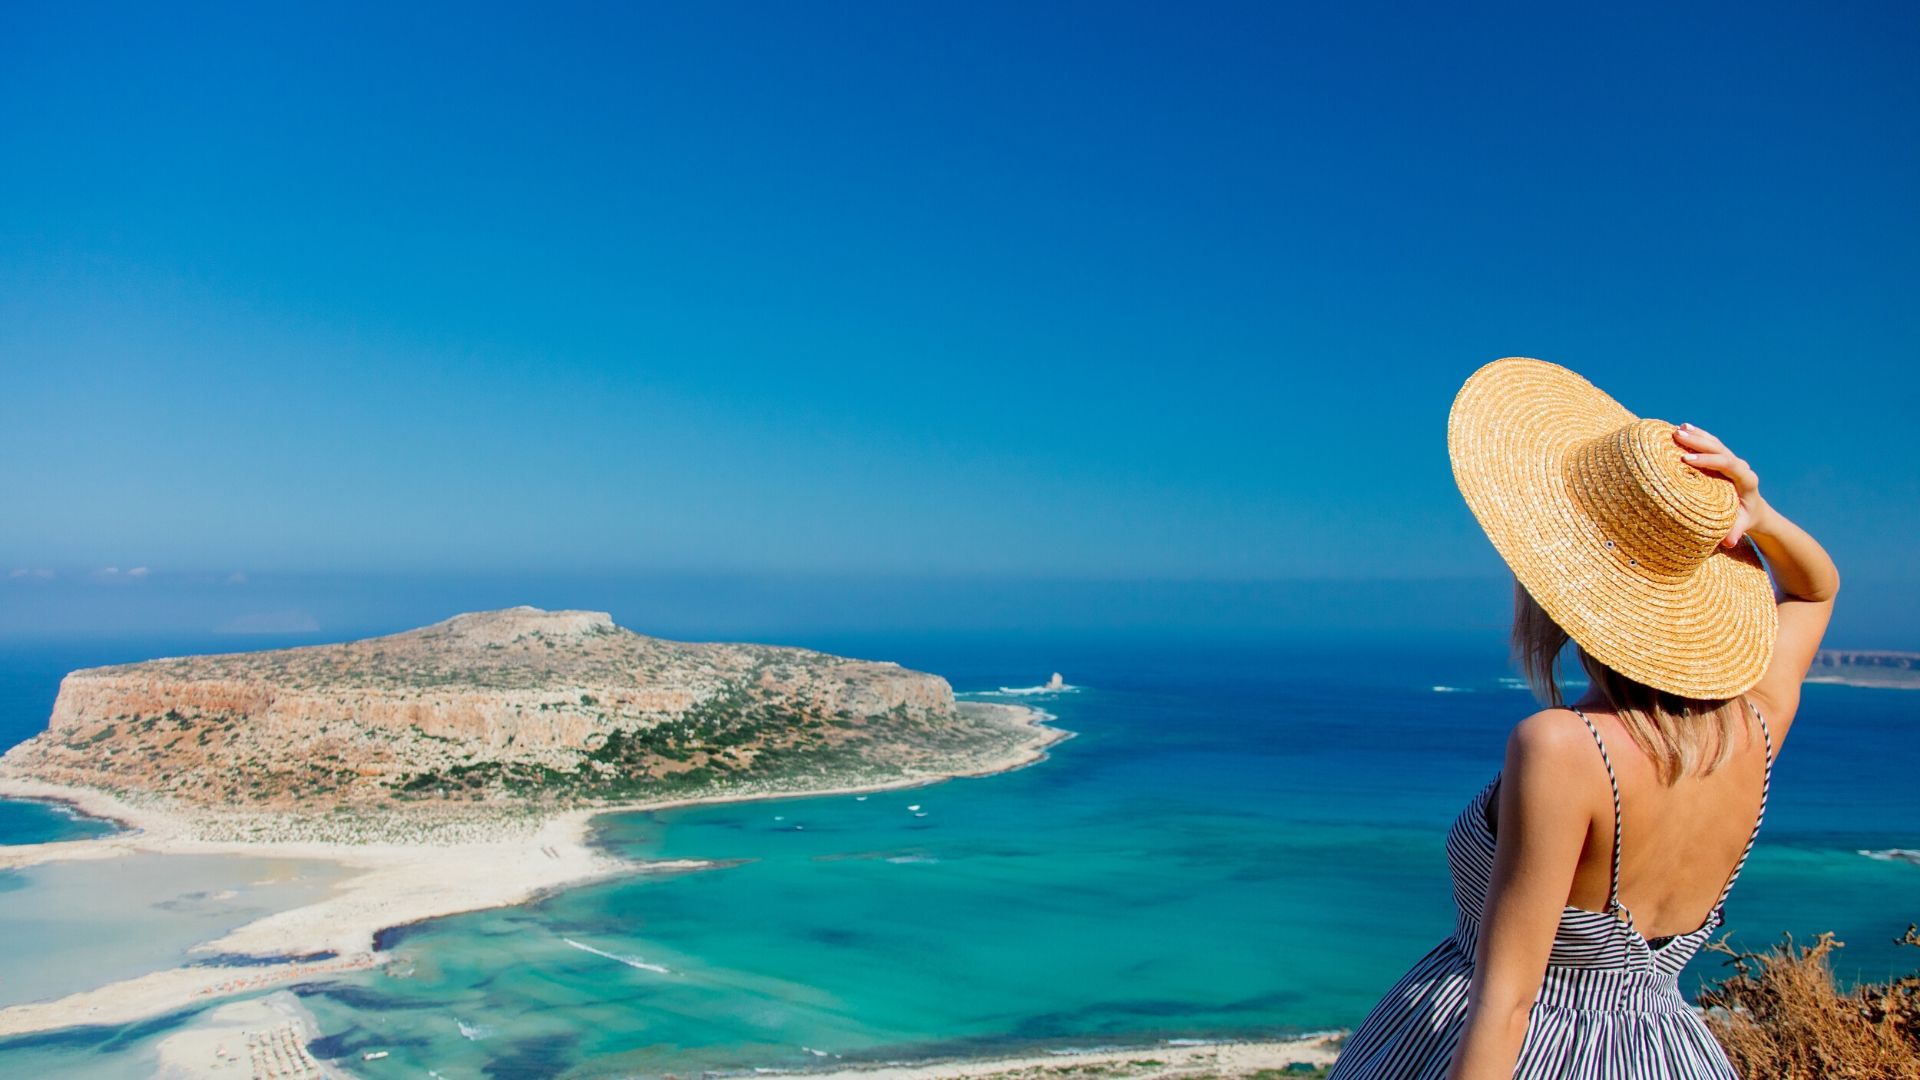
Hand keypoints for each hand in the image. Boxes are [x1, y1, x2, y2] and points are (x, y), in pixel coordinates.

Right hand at [1673, 423, 1771, 546]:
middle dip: (1699, 442)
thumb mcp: (1742, 525)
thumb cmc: (1745, 519)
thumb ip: (1736, 531)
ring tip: (1678, 429)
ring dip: (1697, 436)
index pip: (1728, 464)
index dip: (1708, 460)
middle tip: (1678, 436)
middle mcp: (1741, 467)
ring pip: (1715, 444)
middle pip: (1720, 449)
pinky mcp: (1725, 459)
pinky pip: (1712, 444)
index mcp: (1746, 480)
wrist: (1755, 510)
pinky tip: (1684, 427)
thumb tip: (1728, 542)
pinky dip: (1699, 436)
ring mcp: (1733, 461)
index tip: (1688, 460)